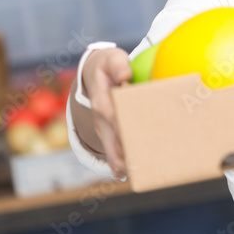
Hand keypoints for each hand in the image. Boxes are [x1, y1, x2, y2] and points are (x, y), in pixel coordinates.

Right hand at [74, 47, 131, 177]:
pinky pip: (114, 151)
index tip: (135, 142)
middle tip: (140, 169)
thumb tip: (126, 74)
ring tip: (140, 174)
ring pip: (111, 152)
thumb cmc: (108, 65)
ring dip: (124, 164)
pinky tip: (133, 173)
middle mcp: (100, 120)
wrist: (92, 72)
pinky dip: (122, 163)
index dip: (122, 131)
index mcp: (101, 102)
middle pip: (111, 144)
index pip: (112, 119)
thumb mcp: (112, 58)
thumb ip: (118, 65)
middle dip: (124, 157)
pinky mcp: (108, 133)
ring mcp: (103, 129)